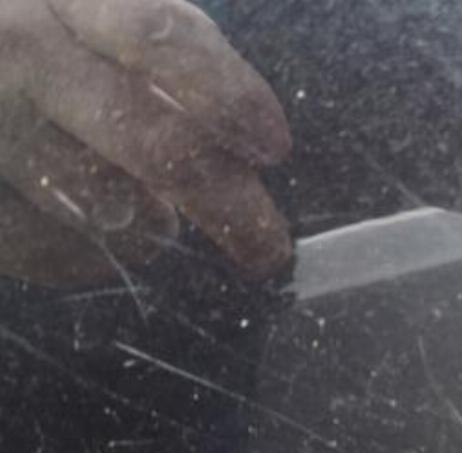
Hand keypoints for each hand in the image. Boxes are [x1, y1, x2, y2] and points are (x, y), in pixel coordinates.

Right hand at [0, 0, 290, 286]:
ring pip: (107, 206)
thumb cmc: (48, 47)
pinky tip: (97, 242)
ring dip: (151, 229)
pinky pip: (46, 247)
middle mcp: (17, 44)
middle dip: (227, 205)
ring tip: (154, 221)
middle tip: (267, 249)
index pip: (160, 38)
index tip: (273, 148)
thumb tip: (251, 150)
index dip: (228, 97)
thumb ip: (174, 58)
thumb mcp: (100, 19)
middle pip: (153, 144)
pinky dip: (89, 258)